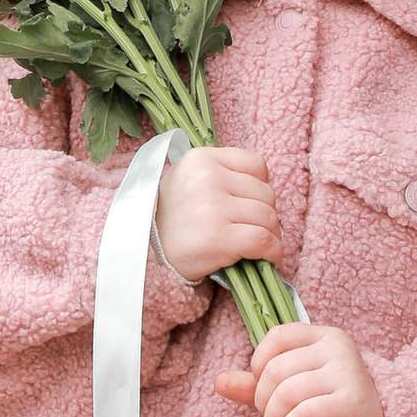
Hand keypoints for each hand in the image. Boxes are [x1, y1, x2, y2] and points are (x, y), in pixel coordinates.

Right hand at [154, 143, 284, 280]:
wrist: (143, 252)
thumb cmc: (173, 219)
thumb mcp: (189, 180)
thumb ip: (222, 175)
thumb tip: (264, 193)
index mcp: (201, 158)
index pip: (256, 165)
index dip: (259, 188)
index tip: (249, 205)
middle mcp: (207, 178)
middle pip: (265, 194)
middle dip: (266, 216)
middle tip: (253, 231)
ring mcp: (212, 207)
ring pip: (268, 217)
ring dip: (271, 235)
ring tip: (256, 246)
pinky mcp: (217, 238)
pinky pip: (262, 240)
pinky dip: (272, 251)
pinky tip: (266, 257)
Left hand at [218, 322, 385, 416]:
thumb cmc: (331, 409)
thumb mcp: (292, 390)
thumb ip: (257, 384)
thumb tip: (219, 382)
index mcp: (324, 335)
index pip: (276, 336)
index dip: (258, 365)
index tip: (264, 390)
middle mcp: (338, 347)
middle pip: (276, 369)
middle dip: (264, 402)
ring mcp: (348, 372)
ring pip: (287, 392)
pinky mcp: (353, 402)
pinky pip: (305, 413)